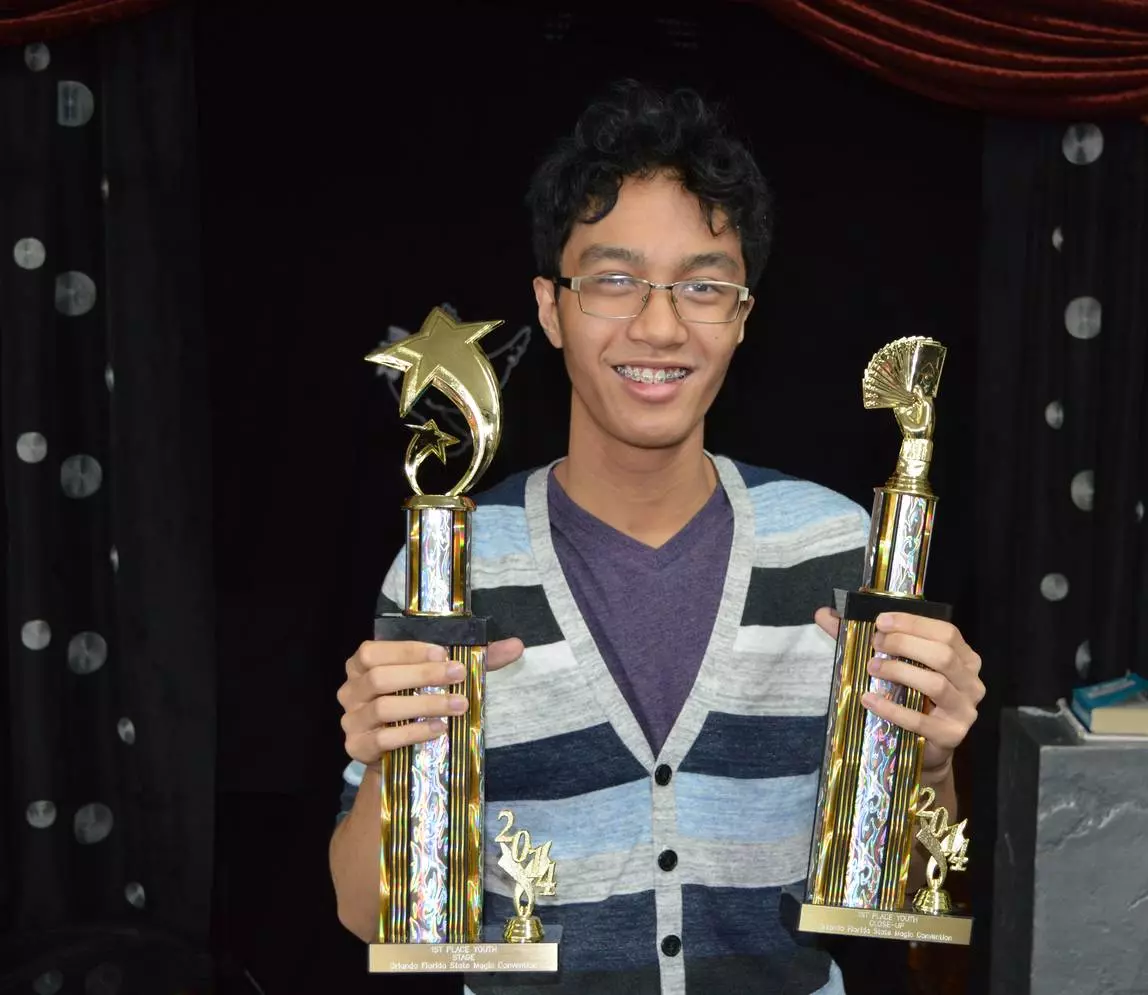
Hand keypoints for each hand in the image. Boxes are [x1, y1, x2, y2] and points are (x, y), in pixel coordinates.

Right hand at [337, 637, 523, 764]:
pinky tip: (439, 729)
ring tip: (458, 705)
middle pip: (380, 678)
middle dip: (423, 676)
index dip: (408, 651)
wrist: (398, 753)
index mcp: (362, 664)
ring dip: (425, 704)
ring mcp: (351, 720)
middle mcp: (350, 689)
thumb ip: (477, 660)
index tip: (444, 653)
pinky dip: (414, 732)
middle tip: (458, 675)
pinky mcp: (356, 747)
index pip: (375, 651)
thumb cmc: (418, 703)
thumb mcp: (443, 677)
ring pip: (384, 707)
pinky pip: (383, 738)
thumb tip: (517, 646)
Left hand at [814, 608, 983, 774]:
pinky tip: (868, 699)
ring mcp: (964, 710)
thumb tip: (824, 613)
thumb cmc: (910, 697)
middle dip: (905, 644)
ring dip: (899, 672)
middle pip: (943, 655)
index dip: (914, 624)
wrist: (923, 747)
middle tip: (875, 644)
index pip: (946, 632)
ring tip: (871, 668)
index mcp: (964, 658)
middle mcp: (971, 682)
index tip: (880, 621)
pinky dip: (891, 708)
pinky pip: (920, 720)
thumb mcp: (893, 664)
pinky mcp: (951, 735)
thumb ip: (860, 638)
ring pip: (936, 684)